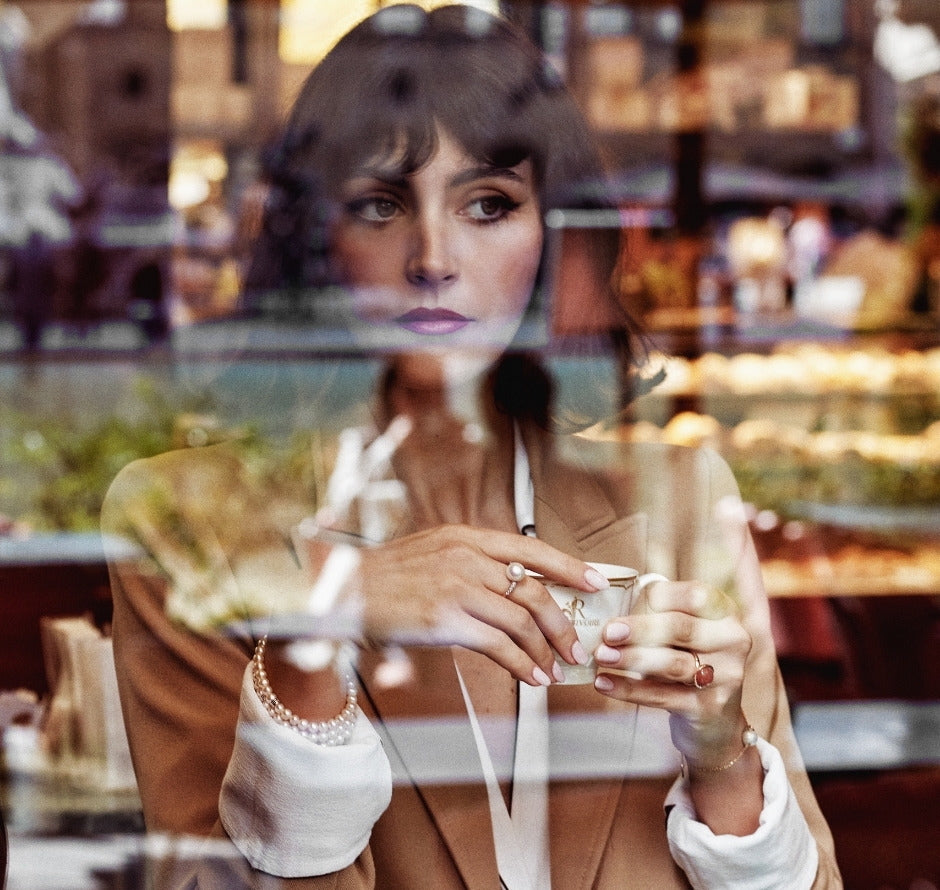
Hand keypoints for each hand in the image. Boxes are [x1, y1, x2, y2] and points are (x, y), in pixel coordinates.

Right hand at [351, 524, 607, 685]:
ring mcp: (456, 587)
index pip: (531, 547)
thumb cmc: (385, 577)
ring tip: (555, 669)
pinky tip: (531, 677)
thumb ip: (469, 562)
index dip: (568, 566)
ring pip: (521, 619)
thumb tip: (510, 588)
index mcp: (465, 536)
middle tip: (576, 646)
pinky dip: (522, 664)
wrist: (341, 592)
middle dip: (562, 622)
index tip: (595, 581)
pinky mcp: (445, 619)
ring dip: (545, 649)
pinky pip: (499, 644)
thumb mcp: (431, 552)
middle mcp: (465, 556)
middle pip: (533, 589)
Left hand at [592, 578, 752, 767]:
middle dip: (640, 629)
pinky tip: (604, 683)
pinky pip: (663, 696)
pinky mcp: (711, 708)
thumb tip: (613, 608)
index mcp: (725, 612)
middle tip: (607, 633)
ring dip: (632, 658)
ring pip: (674, 663)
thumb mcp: (678, 632)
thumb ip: (655, 614)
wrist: (714, 720)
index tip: (622, 606)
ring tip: (601, 656)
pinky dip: (629, 689)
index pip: (694, 596)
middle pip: (682, 628)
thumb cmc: (687, 660)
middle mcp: (733, 640)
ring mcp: (727, 676)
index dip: (657, 598)